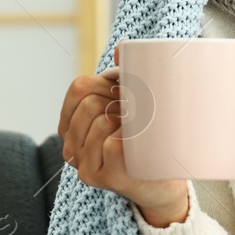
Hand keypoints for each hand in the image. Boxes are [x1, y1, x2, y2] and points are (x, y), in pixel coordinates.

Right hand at [58, 45, 189, 227]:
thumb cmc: (147, 139)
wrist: (163, 182)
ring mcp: (83, 164)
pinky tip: (140, 150)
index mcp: (72, 125)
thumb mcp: (132, 104)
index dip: (106, 85)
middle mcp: (71, 146)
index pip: (79, 88)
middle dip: (120, 102)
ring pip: (100, 121)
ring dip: (128, 121)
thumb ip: (124, 77)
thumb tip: (123, 52)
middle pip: (89, 101)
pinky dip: (131, 141)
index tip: (125, 98)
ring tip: (139, 134)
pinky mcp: (100, 178)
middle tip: (137, 118)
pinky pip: (112, 144)